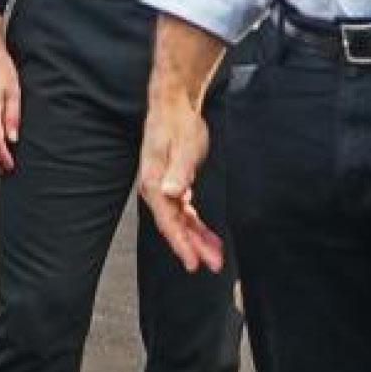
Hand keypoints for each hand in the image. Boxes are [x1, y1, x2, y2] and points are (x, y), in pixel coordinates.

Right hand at [138, 83, 222, 274]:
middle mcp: (155, 190)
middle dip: (194, 248)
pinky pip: (185, 213)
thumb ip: (178, 171)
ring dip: (197, 240)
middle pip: (175, 226)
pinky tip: (208, 237)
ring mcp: (163, 189)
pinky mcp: (172, 186)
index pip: (168, 221)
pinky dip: (197, 226)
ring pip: (181, 222)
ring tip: (216, 257)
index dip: (181, 244)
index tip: (193, 263)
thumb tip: (169, 192)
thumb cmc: (178, 124)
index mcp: (154, 183)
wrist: (173, 106)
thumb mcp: (183, 146)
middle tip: (214, 265)